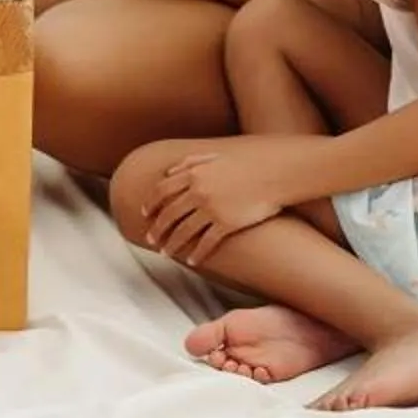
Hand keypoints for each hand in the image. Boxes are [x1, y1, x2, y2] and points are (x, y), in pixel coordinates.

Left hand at [136, 138, 302, 265]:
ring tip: (166, 253)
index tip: (144, 214)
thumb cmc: (245, 163)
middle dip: (157, 229)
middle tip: (150, 239)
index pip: (162, 191)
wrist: (273, 173)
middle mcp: (198, 192)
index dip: (150, 204)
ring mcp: (212, 209)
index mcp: (193, 174)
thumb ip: (190, 162)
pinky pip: (206, 243)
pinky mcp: (227, 224)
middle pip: (169, 214)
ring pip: (184, 231)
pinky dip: (196, 254)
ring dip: (172, 244)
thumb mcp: (214, 156)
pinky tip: (191, 261)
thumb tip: (169, 172)